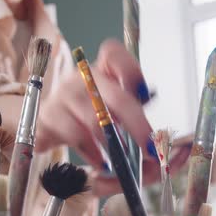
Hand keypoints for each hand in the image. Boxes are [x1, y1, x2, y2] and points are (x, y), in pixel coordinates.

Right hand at [36, 39, 190, 195]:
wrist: (47, 127)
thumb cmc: (85, 118)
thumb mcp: (111, 114)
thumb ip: (137, 125)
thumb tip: (168, 152)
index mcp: (100, 70)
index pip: (113, 53)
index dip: (132, 71)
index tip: (145, 95)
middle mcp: (80, 79)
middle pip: (116, 97)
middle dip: (138, 127)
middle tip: (151, 149)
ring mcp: (61, 97)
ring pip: (96, 122)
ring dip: (115, 146)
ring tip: (124, 162)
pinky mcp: (48, 120)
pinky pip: (76, 139)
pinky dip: (93, 155)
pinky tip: (100, 163)